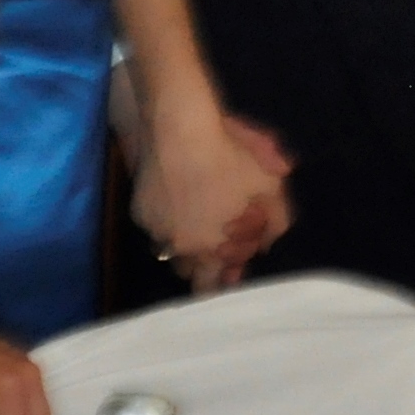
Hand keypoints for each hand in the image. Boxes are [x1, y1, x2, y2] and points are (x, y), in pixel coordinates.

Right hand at [135, 114, 293, 291]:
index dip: (224, 278)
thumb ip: (275, 223)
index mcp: (211, 249)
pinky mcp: (140, 213)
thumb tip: (265, 244)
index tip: (233, 267)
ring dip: (186, 247)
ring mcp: (155, 231)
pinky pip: (156, 230)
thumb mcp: (270, 187)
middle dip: (204, 267)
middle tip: (218, 249)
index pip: (212, 284)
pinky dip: (168, 225)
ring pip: (171, 253)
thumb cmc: (231, 159)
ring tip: (200, 227)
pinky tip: (180, 206)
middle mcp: (179, 247)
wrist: (182, 130)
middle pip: (190, 273)